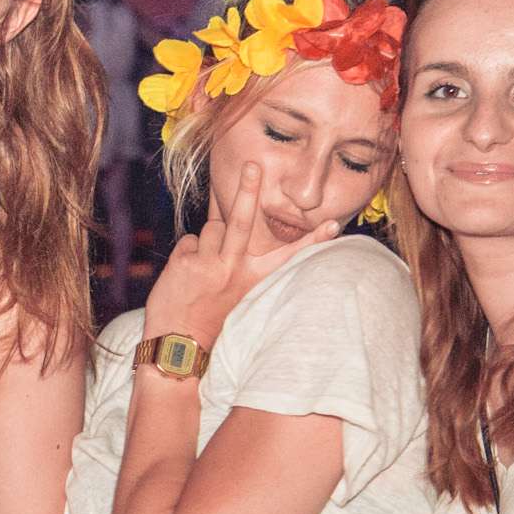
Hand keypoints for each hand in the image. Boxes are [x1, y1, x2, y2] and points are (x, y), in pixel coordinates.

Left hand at [143, 162, 339, 348]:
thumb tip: (234, 225)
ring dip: (208, 243)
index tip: (335, 224)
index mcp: (254, 279)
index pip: (288, 257)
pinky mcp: (186, 263)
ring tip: (202, 274)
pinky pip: (189, 241)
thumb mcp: (237, 296)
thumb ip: (241, 263)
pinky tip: (186, 279)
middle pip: (244, 220)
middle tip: (253, 165)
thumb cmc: (209, 320)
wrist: (177, 349)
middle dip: (250, 189)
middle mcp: (235, 270)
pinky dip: (188, 254)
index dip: (313, 240)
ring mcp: (210, 265)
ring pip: (213, 228)